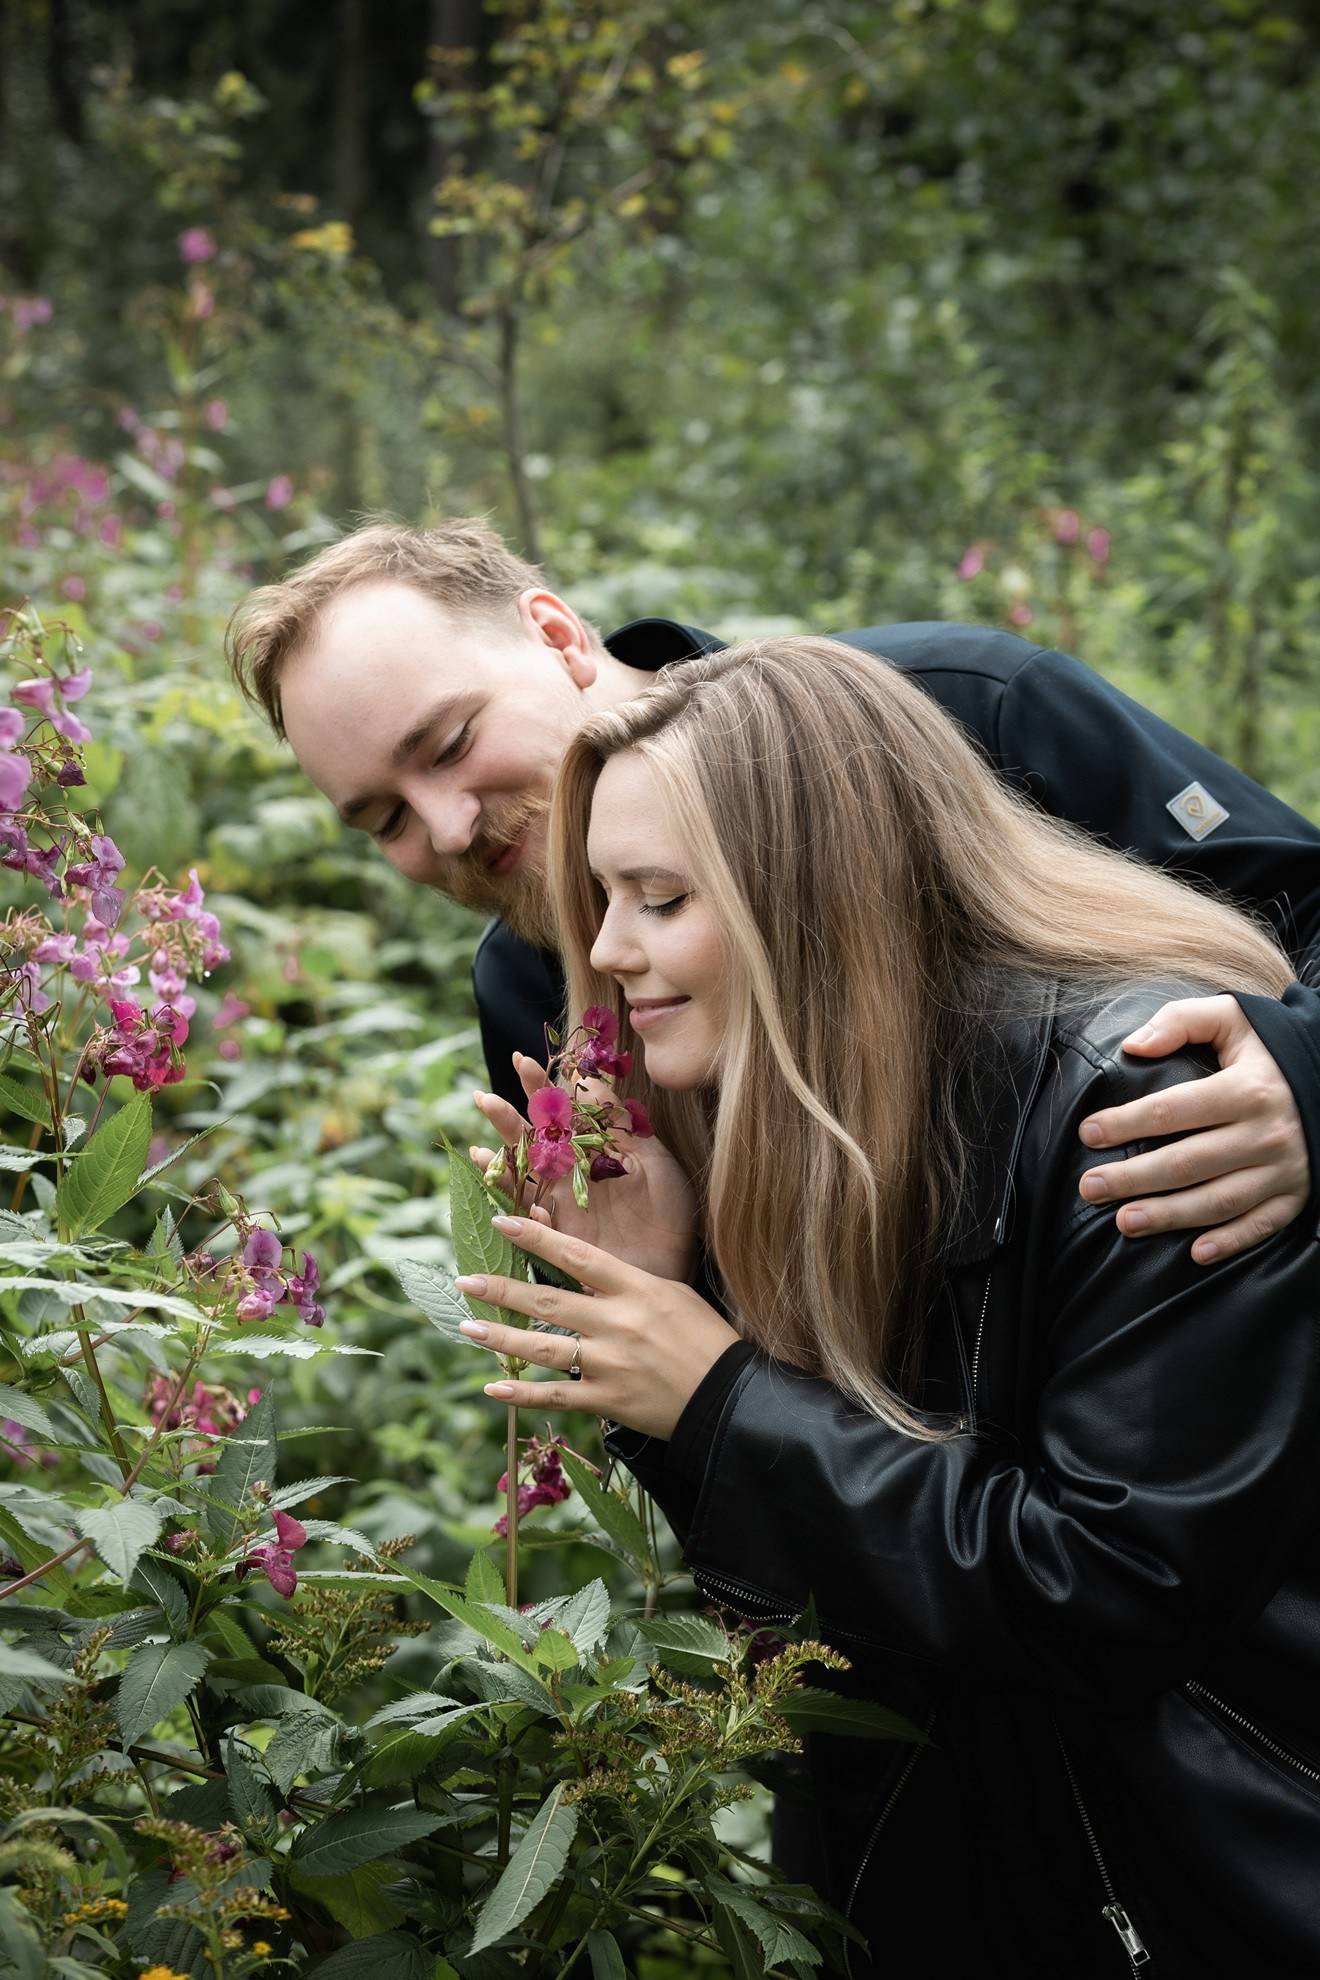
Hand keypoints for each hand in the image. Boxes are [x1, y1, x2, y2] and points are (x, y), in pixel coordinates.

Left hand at [455, 1213, 739, 1439]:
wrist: (730, 1398)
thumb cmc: (706, 1340)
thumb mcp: (672, 1296)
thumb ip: (627, 1285)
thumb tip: (584, 1273)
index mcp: (636, 1288)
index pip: (576, 1255)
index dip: (534, 1238)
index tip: (501, 1222)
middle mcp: (618, 1321)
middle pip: (548, 1299)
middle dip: (501, 1289)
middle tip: (464, 1279)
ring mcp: (611, 1363)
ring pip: (542, 1347)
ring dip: (500, 1337)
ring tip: (466, 1327)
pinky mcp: (608, 1401)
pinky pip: (556, 1394)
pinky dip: (521, 1395)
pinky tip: (493, 1388)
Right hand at [471, 1052, 698, 1283]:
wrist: (678, 1260)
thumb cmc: (669, 1208)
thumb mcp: (652, 1159)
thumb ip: (621, 1124)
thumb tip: (593, 1077)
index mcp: (588, 1152)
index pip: (557, 1112)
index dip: (538, 1087)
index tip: (522, 1060)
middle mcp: (567, 1177)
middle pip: (527, 1144)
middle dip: (505, 1121)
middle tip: (484, 1099)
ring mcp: (561, 1208)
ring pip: (520, 1183)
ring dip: (500, 1169)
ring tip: (481, 1150)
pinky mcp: (564, 1242)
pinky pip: (538, 1229)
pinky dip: (530, 1220)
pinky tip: (528, 1208)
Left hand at [1077, 994, 1310, 1264]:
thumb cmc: (1270, 1050)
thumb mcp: (1234, 1018)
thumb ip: (1182, 1021)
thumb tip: (1133, 1046)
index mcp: (1247, 1089)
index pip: (1175, 1109)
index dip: (1128, 1122)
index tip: (1089, 1133)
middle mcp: (1267, 1133)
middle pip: (1189, 1162)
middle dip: (1134, 1177)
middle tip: (1090, 1187)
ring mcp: (1284, 1169)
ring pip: (1220, 1200)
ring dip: (1170, 1216)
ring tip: (1124, 1222)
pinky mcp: (1296, 1194)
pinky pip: (1263, 1225)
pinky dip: (1231, 1241)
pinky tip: (1196, 1253)